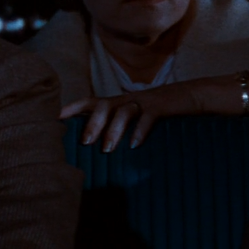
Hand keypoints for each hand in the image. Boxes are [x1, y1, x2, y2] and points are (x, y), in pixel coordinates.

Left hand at [60, 84, 201, 152]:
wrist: (192, 96)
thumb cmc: (161, 113)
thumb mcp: (138, 119)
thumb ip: (120, 130)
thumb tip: (102, 152)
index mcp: (120, 103)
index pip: (92, 102)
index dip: (74, 107)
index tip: (57, 116)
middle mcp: (128, 100)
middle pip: (104, 105)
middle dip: (92, 124)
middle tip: (85, 143)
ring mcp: (145, 102)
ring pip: (124, 111)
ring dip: (113, 130)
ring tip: (107, 149)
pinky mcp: (161, 107)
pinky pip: (148, 117)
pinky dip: (140, 130)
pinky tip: (134, 144)